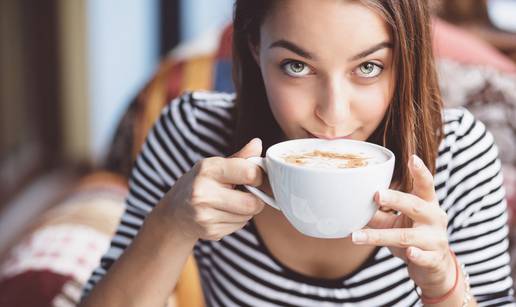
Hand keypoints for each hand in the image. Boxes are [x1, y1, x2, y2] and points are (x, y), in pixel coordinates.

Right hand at [158, 138, 265, 240]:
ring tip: (231, 203)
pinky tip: (224, 213)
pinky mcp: (209, 231)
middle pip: (251, 202)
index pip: (249, 173)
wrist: (174, 213)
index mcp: (208, 169)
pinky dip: (237, 220)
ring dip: (246, 210)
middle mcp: (203, 192)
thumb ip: (239, 157)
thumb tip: (258, 143)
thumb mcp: (215, 166)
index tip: (254, 177)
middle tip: (247, 193)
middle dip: (255, 199)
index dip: (258, 176)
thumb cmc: (199, 184)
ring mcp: (205, 215)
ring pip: (247, 216)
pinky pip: (239, 226)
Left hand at [352, 155, 455, 297]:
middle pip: (415, 205)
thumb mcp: (396, 222)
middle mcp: (435, 218)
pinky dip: (416, 255)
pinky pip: (423, 257)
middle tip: (377, 194)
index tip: (412, 158)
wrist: (435, 268)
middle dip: (396, 199)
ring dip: (380, 236)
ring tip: (356, 237)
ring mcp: (435, 239)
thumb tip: (350, 202)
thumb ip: (378, 213)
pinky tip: (410, 253)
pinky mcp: (434, 259)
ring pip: (407, 236)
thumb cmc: (414, 237)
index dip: (420, 172)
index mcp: (427, 204)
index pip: (426, 185)